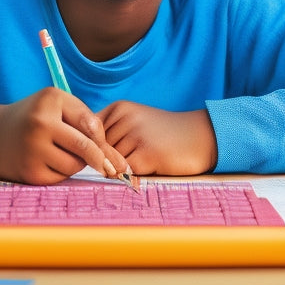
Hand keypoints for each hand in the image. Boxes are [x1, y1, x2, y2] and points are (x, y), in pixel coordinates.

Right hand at [0, 89, 127, 184]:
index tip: (107, 150)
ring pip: (75, 165)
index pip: (91, 124)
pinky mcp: (29, 173)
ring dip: (76, 164)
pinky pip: (61, 178)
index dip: (102, 139)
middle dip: (101, 160)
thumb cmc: (35, 119)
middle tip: (110, 168)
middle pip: (86, 149)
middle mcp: (40, 122)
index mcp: (51, 99)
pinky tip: (48, 162)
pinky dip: (61, 173)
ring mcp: (32, 149)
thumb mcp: (58, 107)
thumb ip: (88, 124)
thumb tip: (117, 163)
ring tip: (60, 153)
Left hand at [98, 102, 217, 176]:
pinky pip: (124, 172)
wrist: (201, 136)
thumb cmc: (164, 133)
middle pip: (97, 149)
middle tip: (128, 160)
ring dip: (119, 169)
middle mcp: (125, 118)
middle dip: (106, 160)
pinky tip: (146, 168)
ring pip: (109, 162)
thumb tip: (83, 154)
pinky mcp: (147, 155)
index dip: (91, 147)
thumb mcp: (134, 121)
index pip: (88, 132)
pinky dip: (129, 176)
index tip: (103, 153)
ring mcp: (136, 136)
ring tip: (140, 162)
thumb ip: (109, 133)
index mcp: (119, 108)